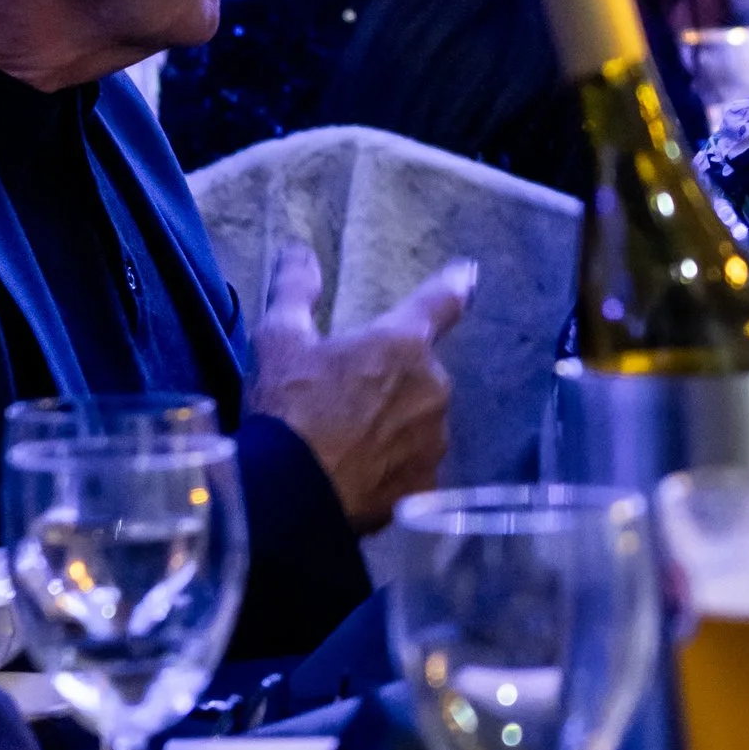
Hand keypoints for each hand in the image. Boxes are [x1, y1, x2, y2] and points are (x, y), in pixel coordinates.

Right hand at [248, 238, 473, 533]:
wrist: (291, 499)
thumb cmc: (288, 410)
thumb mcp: (279, 340)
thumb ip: (295, 289)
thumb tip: (299, 250)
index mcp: (402, 344)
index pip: (440, 302)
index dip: (454, 285)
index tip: (468, 274)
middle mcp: (432, 389)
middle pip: (418, 373)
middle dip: (390, 380)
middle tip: (343, 399)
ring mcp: (434, 442)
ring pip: (418, 422)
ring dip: (393, 425)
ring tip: (345, 443)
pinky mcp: (426, 486)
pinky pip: (413, 466)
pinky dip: (392, 466)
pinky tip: (358, 475)